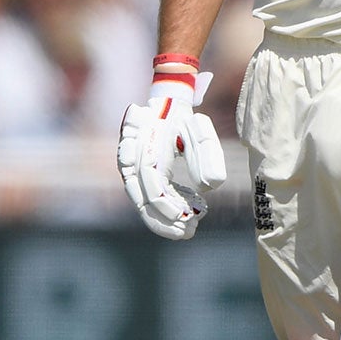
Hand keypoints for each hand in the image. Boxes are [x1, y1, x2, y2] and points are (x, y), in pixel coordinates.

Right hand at [117, 55, 227, 238]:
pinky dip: (161, 211)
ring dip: (161, 221)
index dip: (168, 205)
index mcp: (143, 146)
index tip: (188, 217)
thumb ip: (207, 153)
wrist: (165, 107)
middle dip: (164, 220)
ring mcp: (130, 170)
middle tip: (188, 232)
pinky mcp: (135, 177)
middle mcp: (130, 160)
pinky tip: (182, 216)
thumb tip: (211, 185)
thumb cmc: (183, 118)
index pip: (153, 184)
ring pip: (141, 203)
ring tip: (186, 232)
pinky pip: (144, 198)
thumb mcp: (199, 129)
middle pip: (143, 199)